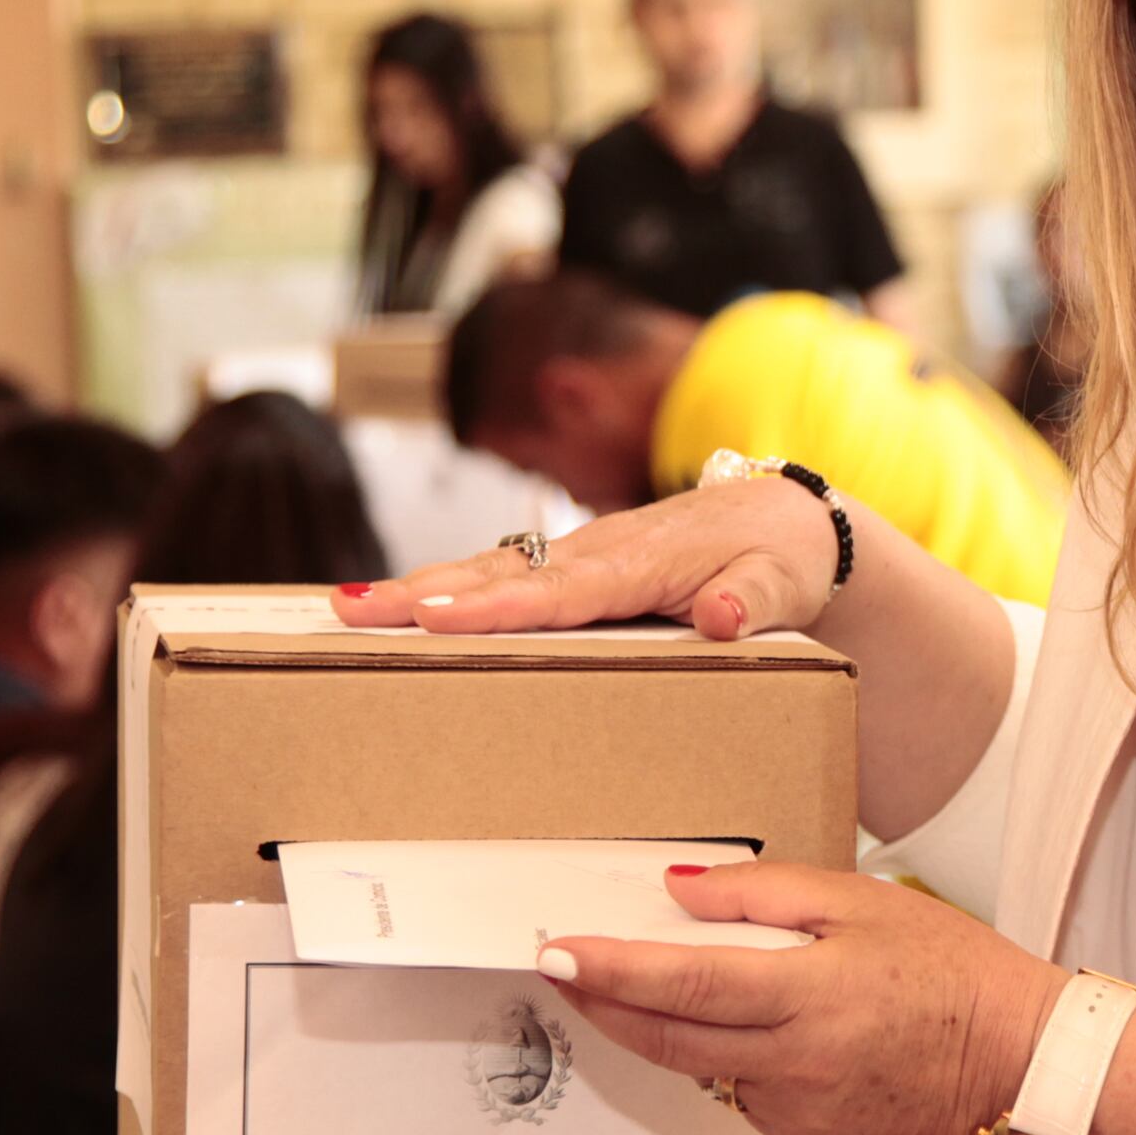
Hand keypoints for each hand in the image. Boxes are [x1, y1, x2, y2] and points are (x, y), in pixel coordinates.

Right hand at [336, 481, 838, 637]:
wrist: (786, 518)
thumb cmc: (780, 555)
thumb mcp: (781, 582)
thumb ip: (752, 600)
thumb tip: (723, 616)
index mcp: (643, 561)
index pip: (562, 590)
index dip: (500, 605)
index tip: (440, 616)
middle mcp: (598, 550)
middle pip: (501, 574)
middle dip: (426, 593)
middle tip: (356, 610)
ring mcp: (579, 553)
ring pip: (488, 568)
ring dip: (419, 587)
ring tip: (349, 608)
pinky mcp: (572, 563)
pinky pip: (500, 575)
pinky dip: (446, 586)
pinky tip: (397, 607)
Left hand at [536, 862, 1060, 1134]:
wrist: (1020, 1065)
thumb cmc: (954, 974)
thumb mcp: (863, 904)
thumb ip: (762, 896)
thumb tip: (678, 894)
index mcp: (812, 996)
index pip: (683, 985)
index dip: (611, 971)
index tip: (556, 953)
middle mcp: (798, 1066)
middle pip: (668, 1040)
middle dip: (605, 1006)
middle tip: (564, 971)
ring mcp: (801, 1117)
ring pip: (704, 1071)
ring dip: (677, 1032)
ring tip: (691, 988)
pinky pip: (746, 1101)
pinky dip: (738, 1064)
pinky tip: (780, 1039)